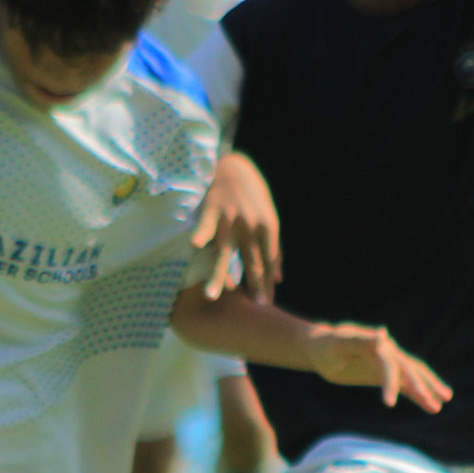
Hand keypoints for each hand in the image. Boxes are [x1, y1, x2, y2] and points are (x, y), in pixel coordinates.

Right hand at [192, 153, 279, 302]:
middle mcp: (250, 226)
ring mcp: (230, 219)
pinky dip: (200, 234)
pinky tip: (194, 247)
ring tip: (213, 296)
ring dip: (219, 275)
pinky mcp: (212, 210)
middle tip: (254, 307)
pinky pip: (205, 225)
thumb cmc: (252, 195)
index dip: (268, 283)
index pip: (268, 262)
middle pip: (251, 262)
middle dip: (254, 286)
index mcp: (267, 227)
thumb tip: (279, 278)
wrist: (234, 165)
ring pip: (224, 253)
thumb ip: (273, 248)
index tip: (266, 304)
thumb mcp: (268, 219)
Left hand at [304, 322, 450, 411]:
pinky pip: (405, 386)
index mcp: (378, 345)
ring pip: (413, 377)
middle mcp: (389, 353)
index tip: (388, 404)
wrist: (321, 348)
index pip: (389, 365)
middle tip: (437, 403)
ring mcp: (389, 364)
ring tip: (441, 406)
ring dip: (427, 390)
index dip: (390, 383)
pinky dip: (417, 395)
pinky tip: (430, 405)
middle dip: (422, 386)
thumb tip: (383, 334)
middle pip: (410, 370)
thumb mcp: (338, 343)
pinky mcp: (386, 375)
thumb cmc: (327, 345)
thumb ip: (360, 340)